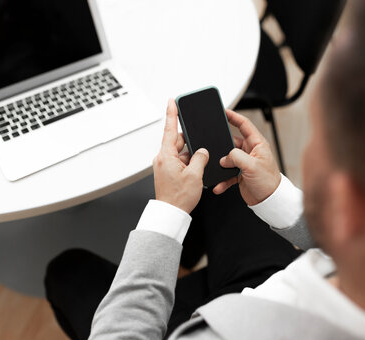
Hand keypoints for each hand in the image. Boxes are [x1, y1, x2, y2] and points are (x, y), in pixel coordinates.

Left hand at [153, 99, 208, 213]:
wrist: (171, 214)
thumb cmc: (178, 198)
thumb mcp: (195, 175)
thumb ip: (200, 158)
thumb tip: (201, 151)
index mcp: (166, 156)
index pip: (169, 128)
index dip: (172, 113)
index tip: (172, 101)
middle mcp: (163, 158)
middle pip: (178, 141)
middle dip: (191, 143)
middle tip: (200, 152)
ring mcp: (165, 165)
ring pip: (181, 153)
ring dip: (191, 157)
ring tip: (197, 171)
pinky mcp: (168, 172)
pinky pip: (180, 161)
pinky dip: (189, 164)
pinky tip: (195, 173)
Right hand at [213, 110, 280, 205]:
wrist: (269, 201)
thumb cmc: (269, 182)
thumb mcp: (252, 165)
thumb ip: (236, 157)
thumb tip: (224, 158)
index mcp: (257, 144)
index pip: (244, 125)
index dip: (233, 116)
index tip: (224, 111)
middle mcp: (251, 152)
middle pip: (231, 142)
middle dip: (222, 146)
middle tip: (213, 147)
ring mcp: (245, 163)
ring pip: (227, 159)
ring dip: (221, 166)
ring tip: (218, 170)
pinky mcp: (240, 174)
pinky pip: (227, 174)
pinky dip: (222, 179)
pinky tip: (220, 184)